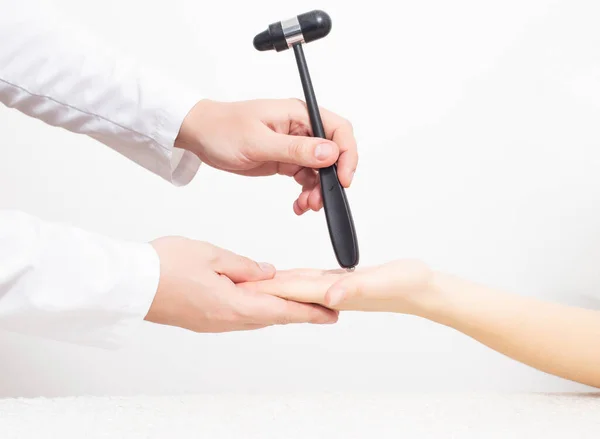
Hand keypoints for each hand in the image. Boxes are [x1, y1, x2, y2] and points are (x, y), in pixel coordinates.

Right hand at [144, 236, 337, 331]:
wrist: (128, 283)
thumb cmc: (165, 265)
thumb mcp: (211, 256)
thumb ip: (244, 267)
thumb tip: (267, 272)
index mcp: (232, 306)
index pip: (280, 310)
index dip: (309, 312)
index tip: (332, 314)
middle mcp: (225, 321)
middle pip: (271, 317)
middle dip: (299, 312)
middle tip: (323, 306)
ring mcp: (213, 323)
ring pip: (255, 317)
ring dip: (278, 309)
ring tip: (298, 299)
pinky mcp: (202, 319)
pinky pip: (238, 315)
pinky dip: (257, 307)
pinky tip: (261, 297)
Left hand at [175, 98, 357, 214]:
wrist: (200, 135)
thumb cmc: (222, 129)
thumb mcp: (259, 141)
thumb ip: (296, 148)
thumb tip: (330, 152)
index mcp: (298, 114)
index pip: (338, 130)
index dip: (347, 154)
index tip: (343, 178)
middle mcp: (301, 128)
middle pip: (333, 153)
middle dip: (331, 178)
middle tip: (319, 199)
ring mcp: (294, 145)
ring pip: (320, 170)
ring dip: (318, 190)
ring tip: (306, 205)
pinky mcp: (286, 159)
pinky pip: (306, 178)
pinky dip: (306, 192)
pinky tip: (299, 204)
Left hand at [239, 260, 436, 314]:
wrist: (424, 289)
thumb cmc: (408, 285)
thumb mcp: (383, 281)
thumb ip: (354, 288)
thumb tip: (328, 297)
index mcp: (333, 292)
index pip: (291, 292)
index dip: (265, 292)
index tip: (239, 293)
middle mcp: (329, 292)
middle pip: (287, 291)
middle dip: (260, 291)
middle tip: (232, 289)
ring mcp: (335, 287)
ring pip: (296, 285)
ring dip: (273, 287)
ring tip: (250, 285)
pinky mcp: (342, 280)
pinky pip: (310, 278)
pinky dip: (293, 278)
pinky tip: (286, 276)